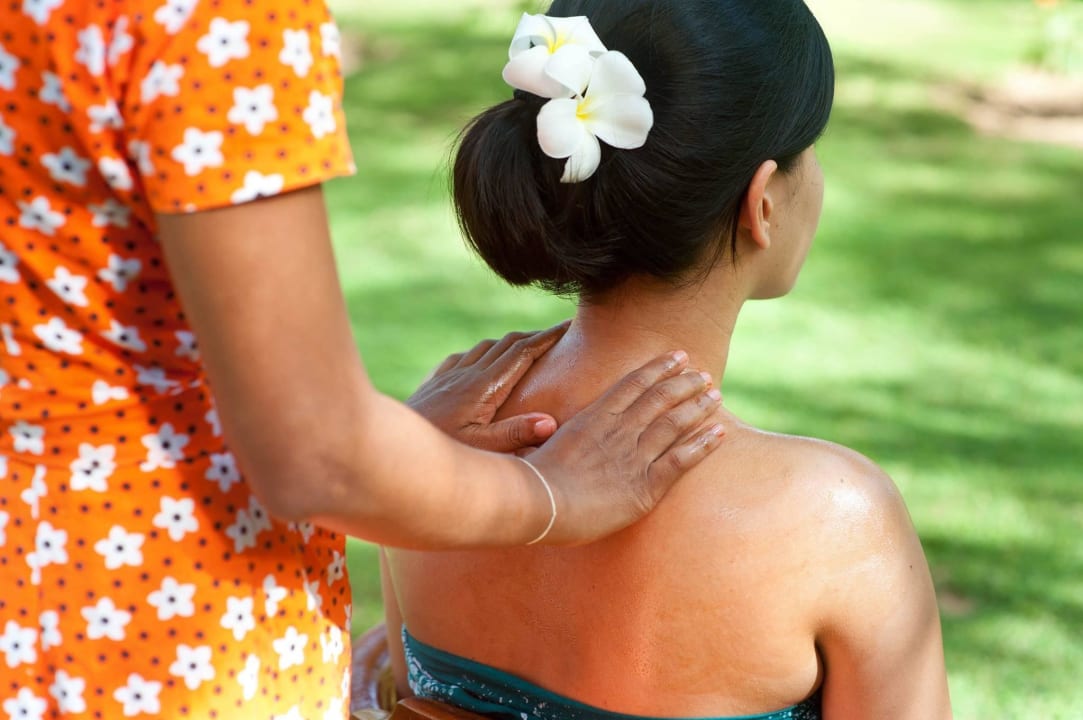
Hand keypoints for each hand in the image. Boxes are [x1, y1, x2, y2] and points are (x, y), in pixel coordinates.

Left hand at [407, 323, 568, 452]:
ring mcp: (448, 376)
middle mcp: (466, 374)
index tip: (571, 326)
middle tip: (559, 334)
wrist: (383, 448)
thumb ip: (514, 435)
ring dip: (509, 344)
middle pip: (507, 344)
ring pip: (485, 347)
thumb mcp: (479, 451)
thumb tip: (550, 422)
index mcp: (484, 387)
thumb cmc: (435, 453)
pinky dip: (481, 353)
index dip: (549, 338)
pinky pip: (462, 357)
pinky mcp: (434, 384)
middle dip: (535, 336)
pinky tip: (480, 361)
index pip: (523, 353)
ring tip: (527, 347)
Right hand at [523, 351, 724, 544]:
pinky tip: (720, 433)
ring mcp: (634, 455)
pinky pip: (682, 460)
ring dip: (698, 406)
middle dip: (685, 382)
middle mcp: (619, 430)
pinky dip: (703, 444)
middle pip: (660, 397)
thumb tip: (544, 426)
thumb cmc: (532, 477)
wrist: (540, 503)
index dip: (659, 368)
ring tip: (715, 395)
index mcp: (595, 416)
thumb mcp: (541, 441)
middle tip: (704, 373)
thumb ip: (553, 430)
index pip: (633, 383)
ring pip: (674, 422)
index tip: (678, 356)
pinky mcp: (645, 485)